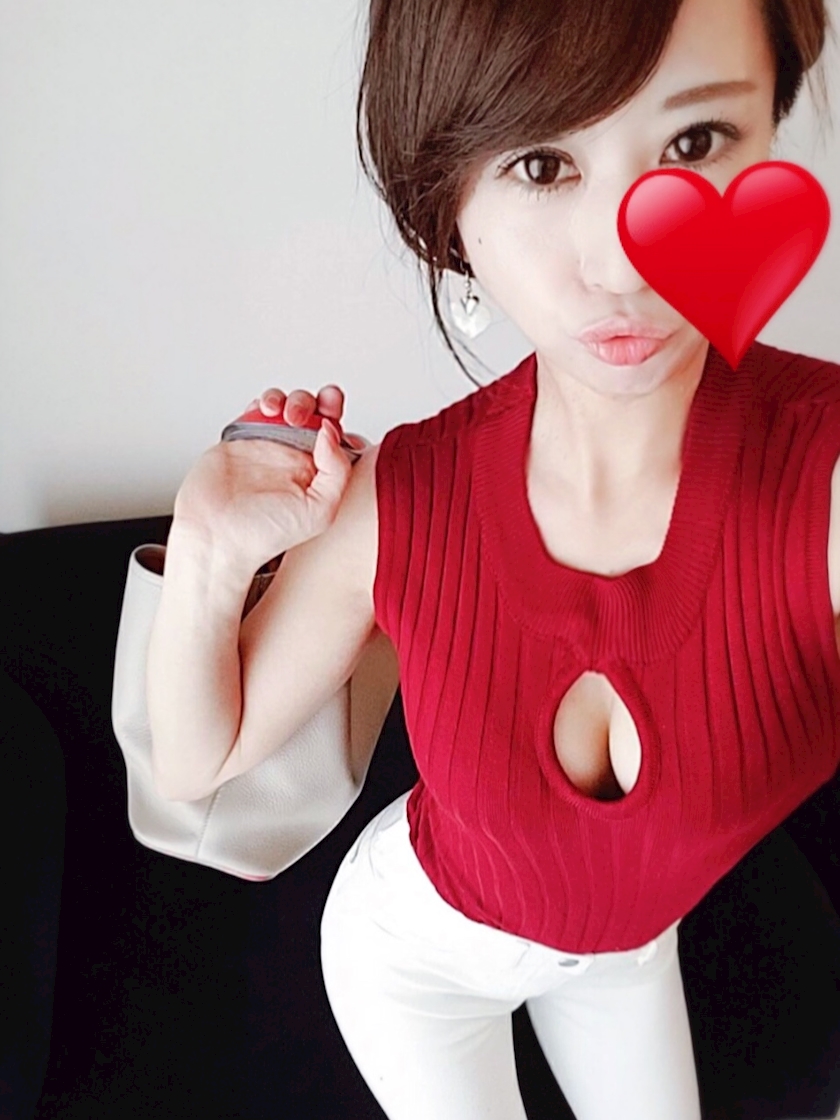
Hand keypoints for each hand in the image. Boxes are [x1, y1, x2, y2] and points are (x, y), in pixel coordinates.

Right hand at [172, 384, 365, 573]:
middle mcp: (295, 458)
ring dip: (288, 399)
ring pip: (286, 406)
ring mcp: (268, 447)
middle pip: (313, 413)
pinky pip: (256, 410)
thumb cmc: (265, 535)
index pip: (335, 434)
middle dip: (312, 403)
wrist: (217, 536)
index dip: (336, 414)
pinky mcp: (242, 439)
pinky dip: (263, 401)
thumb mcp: (320, 511)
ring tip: (281, 413)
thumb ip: (337, 471)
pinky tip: (264, 410)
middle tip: (300, 415)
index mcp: (317, 473)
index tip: (331, 409)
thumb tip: (330, 432)